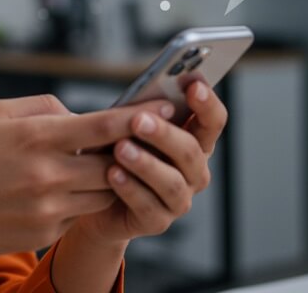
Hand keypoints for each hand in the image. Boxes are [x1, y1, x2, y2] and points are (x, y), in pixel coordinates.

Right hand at [0, 94, 174, 263]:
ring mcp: (49, 207)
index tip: (165, 108)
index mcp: (37, 136)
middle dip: (129, 151)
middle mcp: (48, 173)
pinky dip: (80, 199)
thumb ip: (45, 107)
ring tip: (95, 164)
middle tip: (138, 139)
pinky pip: (80, 213)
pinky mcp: (46, 231)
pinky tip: (60, 190)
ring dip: (107, 178)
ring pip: (104, 191)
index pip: (105, 126)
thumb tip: (80, 115)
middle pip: (115, 163)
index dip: (140, 117)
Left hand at [72, 80, 227, 243]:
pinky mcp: (157, 222)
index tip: (193, 85)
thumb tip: (145, 97)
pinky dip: (130, 188)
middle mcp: (195, 172)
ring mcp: (180, 199)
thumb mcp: (128, 126)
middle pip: (191, 151)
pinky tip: (112, 173)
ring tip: (120, 148)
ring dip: (146, 163)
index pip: (213, 121)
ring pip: (171, 182)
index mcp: (195, 141)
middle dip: (165, 134)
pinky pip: (148, 206)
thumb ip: (142, 112)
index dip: (207, 104)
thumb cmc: (115, 149)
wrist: (93, 194)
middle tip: (139, 120)